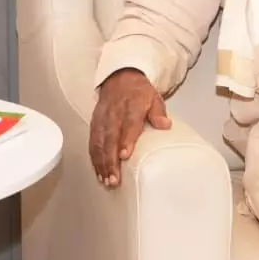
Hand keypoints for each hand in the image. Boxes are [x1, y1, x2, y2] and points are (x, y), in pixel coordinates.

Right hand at [89, 69, 171, 187]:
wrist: (120, 80)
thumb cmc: (140, 93)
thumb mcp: (154, 98)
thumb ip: (158, 112)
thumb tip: (166, 125)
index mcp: (131, 106)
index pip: (128, 124)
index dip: (126, 140)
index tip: (125, 155)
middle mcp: (114, 114)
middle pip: (110, 138)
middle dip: (110, 160)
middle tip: (114, 178)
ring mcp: (102, 120)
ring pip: (98, 144)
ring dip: (101, 164)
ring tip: (106, 180)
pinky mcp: (94, 125)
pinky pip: (92, 144)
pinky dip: (94, 159)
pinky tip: (98, 173)